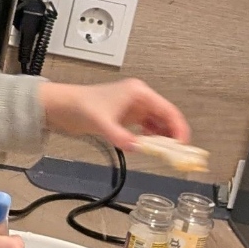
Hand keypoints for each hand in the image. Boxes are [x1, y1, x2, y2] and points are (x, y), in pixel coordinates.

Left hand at [40, 78, 190, 147]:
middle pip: (166, 118)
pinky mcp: (129, 118)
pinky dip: (153, 139)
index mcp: (138, 93)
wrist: (64, 107)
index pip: (168, 110)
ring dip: (163, 139)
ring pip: (159, 124)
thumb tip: (136, 147)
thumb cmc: (81, 105)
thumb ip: (120, 136)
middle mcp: (140, 99)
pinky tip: (152, 148)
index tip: (183, 145)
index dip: (179, 128)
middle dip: (173, 136)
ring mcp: (135, 108)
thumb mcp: (102, 122)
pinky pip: (149, 129)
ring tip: (166, 154)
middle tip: (177, 154)